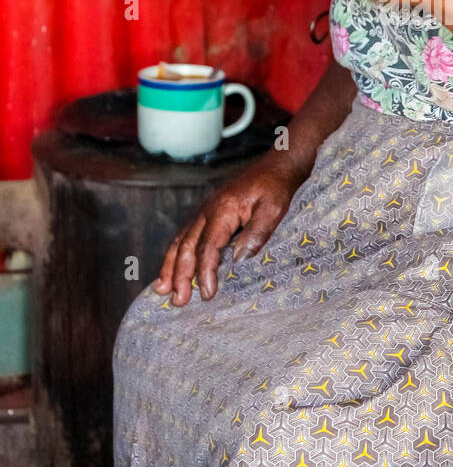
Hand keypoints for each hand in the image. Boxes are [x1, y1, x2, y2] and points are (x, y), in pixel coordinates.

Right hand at [153, 162, 298, 306]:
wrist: (275, 165)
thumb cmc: (276, 187)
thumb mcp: (274, 209)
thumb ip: (257, 233)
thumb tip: (238, 260)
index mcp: (223, 209)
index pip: (208, 247)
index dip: (205, 272)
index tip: (207, 294)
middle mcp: (207, 210)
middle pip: (187, 246)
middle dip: (180, 275)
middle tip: (178, 301)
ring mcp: (204, 211)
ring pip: (181, 241)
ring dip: (171, 267)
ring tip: (163, 290)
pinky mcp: (207, 213)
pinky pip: (186, 236)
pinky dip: (176, 255)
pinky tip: (172, 270)